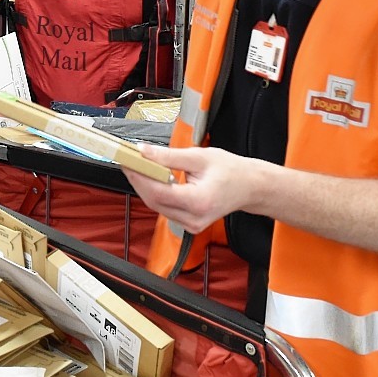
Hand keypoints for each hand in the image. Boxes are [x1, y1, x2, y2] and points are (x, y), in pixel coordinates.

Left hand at [123, 144, 264, 233]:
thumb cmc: (230, 170)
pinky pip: (165, 209)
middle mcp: (193, 218)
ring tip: (137, 166)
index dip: (139, 176)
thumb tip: (143, 151)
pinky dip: (155, 193)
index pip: (159, 191)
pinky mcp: (189, 224)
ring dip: (145, 186)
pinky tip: (151, 178)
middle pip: (154, 201)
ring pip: (157, 206)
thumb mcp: (200, 157)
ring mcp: (191, 225)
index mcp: (199, 201)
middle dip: (138, 180)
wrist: (250, 187)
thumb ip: (169, 156)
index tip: (127, 160)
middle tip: (128, 159)